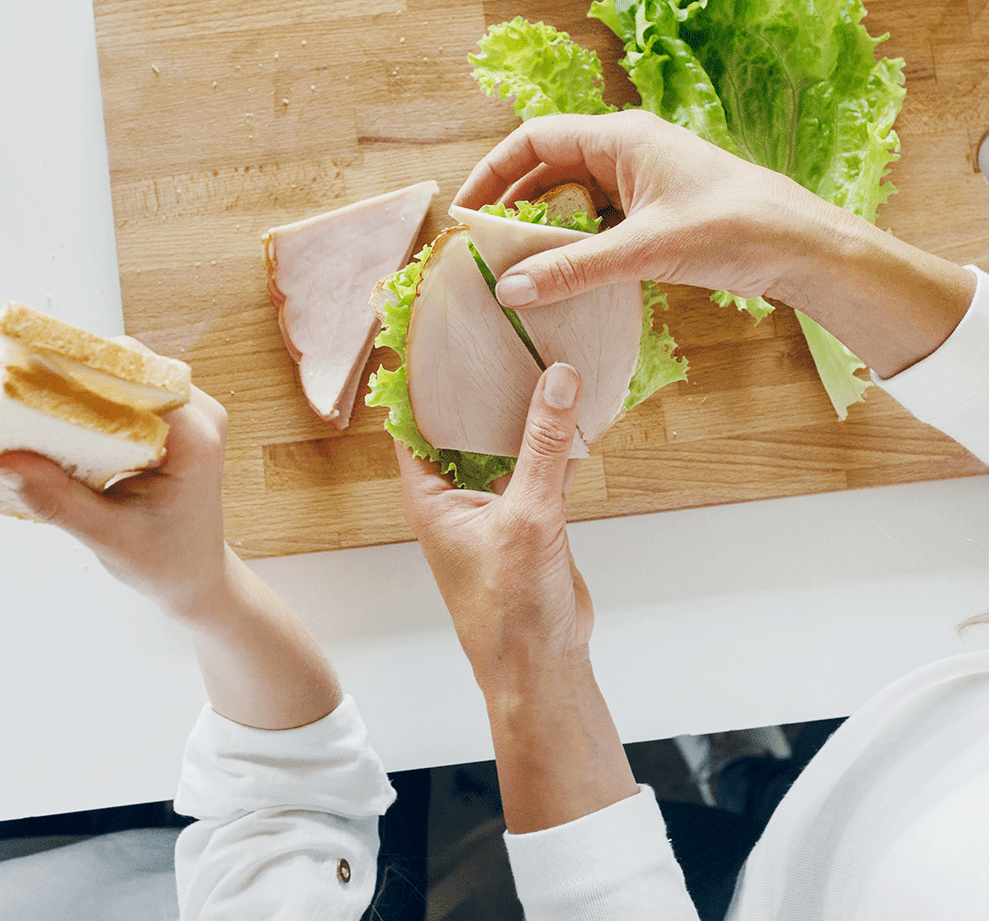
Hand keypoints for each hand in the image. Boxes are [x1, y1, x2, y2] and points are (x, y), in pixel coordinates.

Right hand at [0, 382, 232, 621]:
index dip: (84, 369)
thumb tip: (2, 462)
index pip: (139, 378)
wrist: (194, 575)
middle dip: (76, 371)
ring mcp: (192, 412)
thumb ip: (57, 499)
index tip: (28, 371)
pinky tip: (57, 409)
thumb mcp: (106, 537)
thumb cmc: (163, 561)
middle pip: (133, 365)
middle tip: (17, 380)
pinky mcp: (176, 417)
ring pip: (130, 371)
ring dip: (82, 380)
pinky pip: (132, 390)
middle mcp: (201, 415)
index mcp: (196, 440)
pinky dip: (94, 396)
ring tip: (30, 392)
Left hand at [398, 361, 639, 831]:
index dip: (414, 371)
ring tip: (535, 348)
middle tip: (490, 321)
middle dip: (474, 378)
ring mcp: (494, 505)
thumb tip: (557, 379)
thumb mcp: (528, 518)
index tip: (425, 321)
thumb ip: (544, 447)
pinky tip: (578, 405)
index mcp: (429, 495)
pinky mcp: (531, 517)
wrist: (543, 667)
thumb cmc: (509, 611)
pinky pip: (540, 463)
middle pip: (458, 420)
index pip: (410, 417)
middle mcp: (455, 495)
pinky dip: (557, 437)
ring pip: (503, 440)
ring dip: (519, 405)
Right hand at [455, 109, 840, 310]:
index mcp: (620, 136)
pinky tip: (563, 273)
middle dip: (513, 204)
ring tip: (516, 265)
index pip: (533, 140)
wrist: (801, 245)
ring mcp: (643, 180)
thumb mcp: (644, 250)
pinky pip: (600, 219)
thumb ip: (572, 269)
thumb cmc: (733, 226)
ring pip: (574, 196)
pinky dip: (576, 241)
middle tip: (483, 246)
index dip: (493, 172)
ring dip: (544, 226)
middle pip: (549, 167)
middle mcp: (627, 150)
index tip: (466, 212)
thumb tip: (509, 289)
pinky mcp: (658, 210)